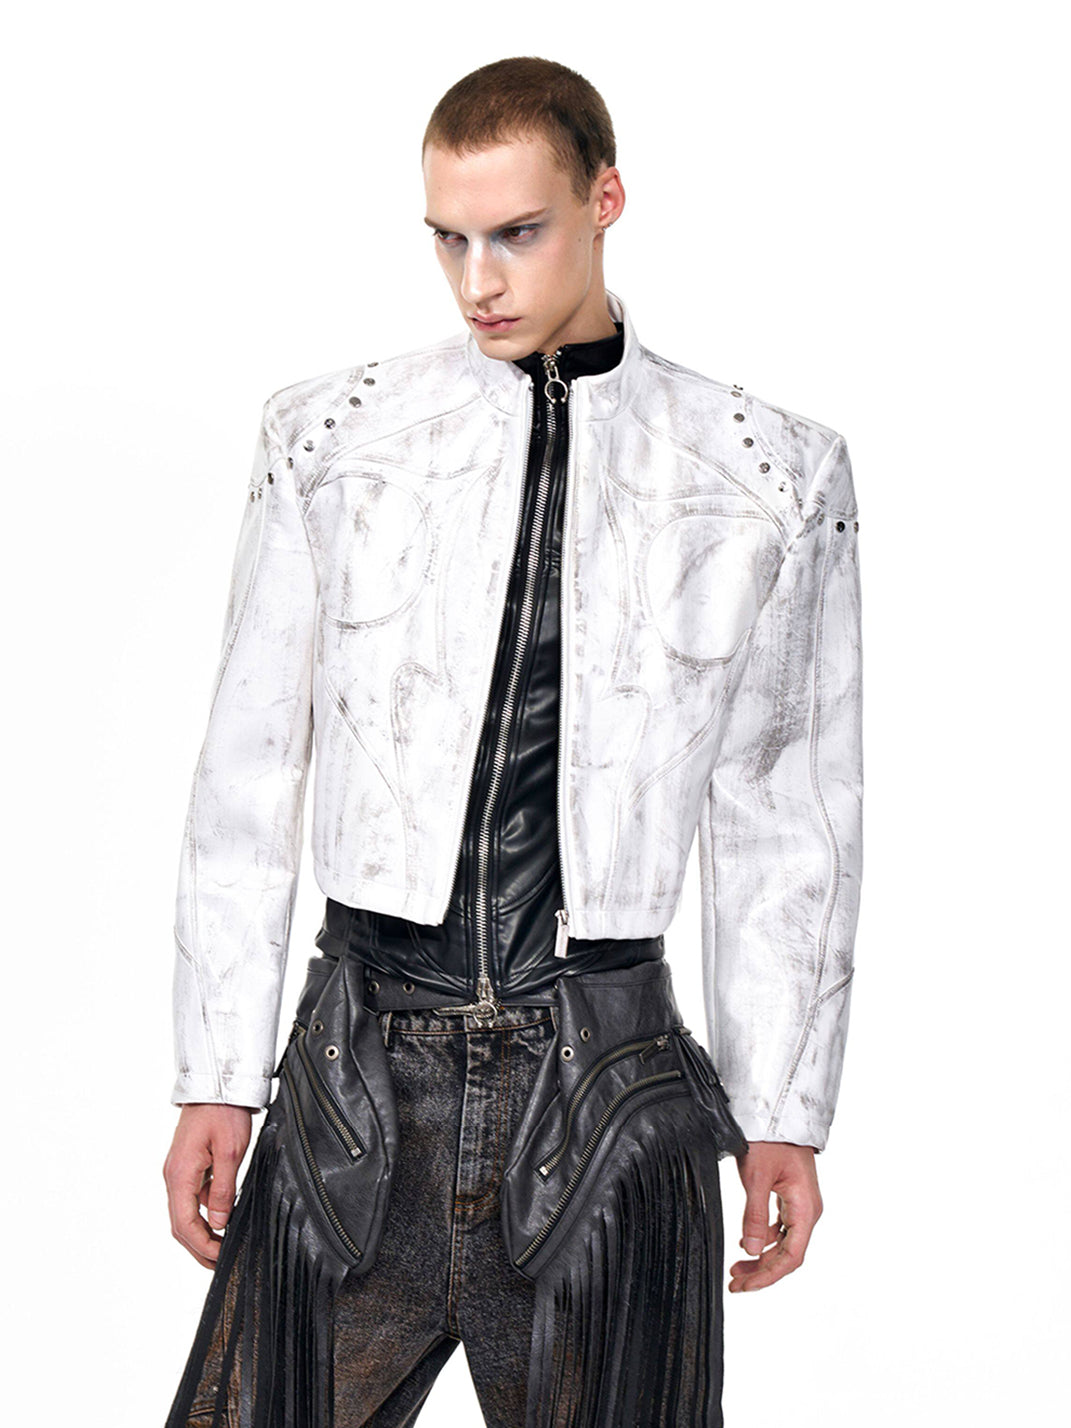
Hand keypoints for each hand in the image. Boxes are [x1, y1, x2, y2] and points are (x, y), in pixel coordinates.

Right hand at [163, 1104, 254, 1267]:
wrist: (217, 1084)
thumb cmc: (223, 1112)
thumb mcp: (230, 1152)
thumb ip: (224, 1190)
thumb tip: (219, 1224)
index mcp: (179, 1175)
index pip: (184, 1224)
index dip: (201, 1246)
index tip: (220, 1258)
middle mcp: (174, 1176)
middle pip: (180, 1224)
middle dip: (199, 1247)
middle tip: (220, 1263)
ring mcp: (180, 1172)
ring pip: (186, 1213)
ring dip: (201, 1233)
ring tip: (222, 1247)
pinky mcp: (189, 1166)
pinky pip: (193, 1198)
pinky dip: (205, 1215)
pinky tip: (223, 1220)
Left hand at [728, 1140, 822, 1292]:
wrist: (778, 1112)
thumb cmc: (771, 1139)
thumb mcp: (757, 1177)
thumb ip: (753, 1215)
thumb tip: (749, 1251)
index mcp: (806, 1209)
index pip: (791, 1257)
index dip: (768, 1276)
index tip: (745, 1286)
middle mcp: (808, 1210)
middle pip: (788, 1254)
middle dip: (762, 1271)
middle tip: (736, 1283)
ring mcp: (801, 1204)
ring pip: (783, 1242)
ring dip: (761, 1257)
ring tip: (737, 1267)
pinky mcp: (791, 1197)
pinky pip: (780, 1227)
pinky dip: (764, 1239)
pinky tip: (747, 1242)